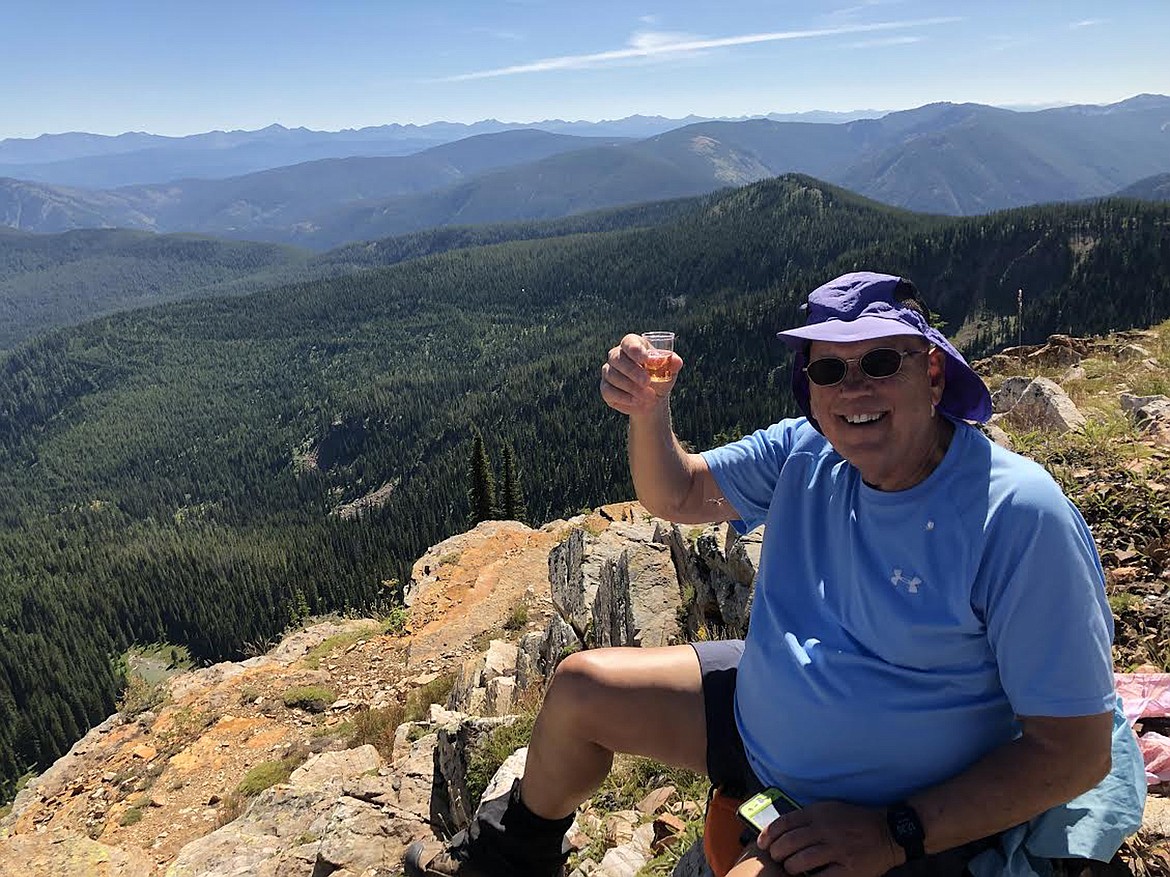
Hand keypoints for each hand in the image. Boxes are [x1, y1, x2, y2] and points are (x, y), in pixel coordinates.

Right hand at [599, 334, 682, 416]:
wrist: (652, 400)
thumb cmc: (660, 379)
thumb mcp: (669, 371)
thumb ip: (672, 364)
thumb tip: (676, 361)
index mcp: (633, 345)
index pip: (629, 342)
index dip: (635, 349)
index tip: (645, 359)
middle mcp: (617, 355)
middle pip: (617, 358)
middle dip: (632, 371)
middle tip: (647, 382)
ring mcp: (608, 371)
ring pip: (612, 375)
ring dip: (631, 387)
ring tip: (648, 396)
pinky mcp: (605, 387)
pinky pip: (608, 390)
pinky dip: (623, 397)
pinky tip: (636, 401)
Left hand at [755, 801, 901, 876]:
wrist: (888, 832)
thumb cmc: (855, 821)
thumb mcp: (830, 810)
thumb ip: (808, 817)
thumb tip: (782, 829)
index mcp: (819, 813)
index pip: (784, 822)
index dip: (768, 834)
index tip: (763, 843)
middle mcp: (826, 829)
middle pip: (788, 843)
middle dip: (777, 853)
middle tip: (776, 858)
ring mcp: (837, 850)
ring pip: (800, 861)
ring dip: (790, 867)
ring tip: (790, 868)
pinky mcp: (848, 869)